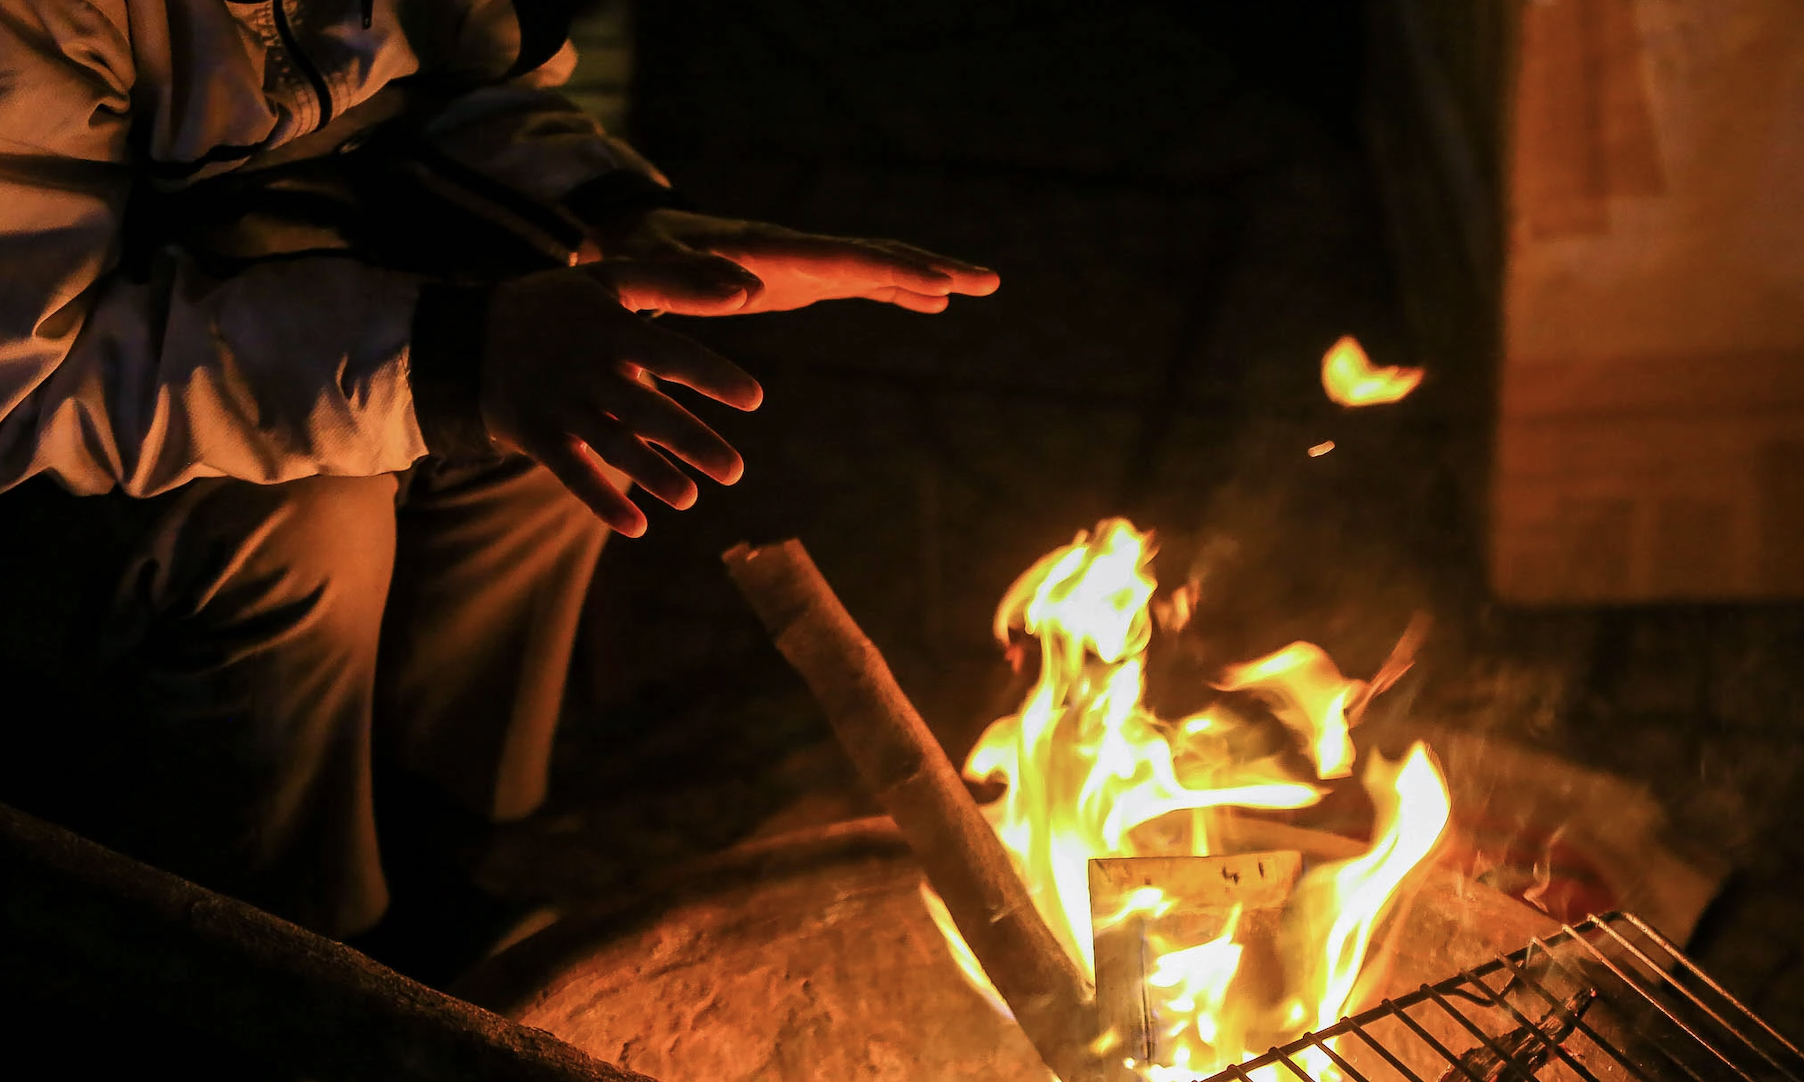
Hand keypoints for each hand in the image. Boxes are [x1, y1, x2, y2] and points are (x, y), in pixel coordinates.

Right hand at [481, 264, 762, 535]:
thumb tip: (751, 288)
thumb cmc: (559, 307)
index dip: (712, 375)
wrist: (468, 337)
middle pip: (647, 410)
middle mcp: (587, 370)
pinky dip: (601, 502)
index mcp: (611, 328)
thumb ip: (680, 283)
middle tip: (735, 471)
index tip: (755, 399)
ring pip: (613, 445)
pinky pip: (572, 474)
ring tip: (690, 498)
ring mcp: (561, 406)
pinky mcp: (538, 437)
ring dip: (652, 475)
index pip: (671, 352)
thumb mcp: (613, 280)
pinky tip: (637, 528)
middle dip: (692, 441)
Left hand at [597, 209, 1000, 314]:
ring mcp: (803, 262)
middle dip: (933, 267)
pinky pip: (858, 283)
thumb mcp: (655, 271)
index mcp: (769, 250)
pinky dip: (897, 290)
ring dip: (927, 276)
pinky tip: (933, 305)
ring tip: (981, 287)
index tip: (941, 283)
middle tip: (989, 280)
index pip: (844, 259)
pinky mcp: (800, 278)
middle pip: (877, 256)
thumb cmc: (636, 257)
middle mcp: (797, 250)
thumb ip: (694, 280)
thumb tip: (745, 292)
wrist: (629, 238)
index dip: (894, 271)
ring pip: (877, 266)